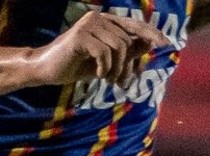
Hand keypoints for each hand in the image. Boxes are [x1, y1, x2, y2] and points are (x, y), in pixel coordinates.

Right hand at [30, 11, 169, 86]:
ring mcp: (88, 25)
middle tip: (122, 83)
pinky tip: (97, 75)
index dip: (151, 33)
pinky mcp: (80, 36)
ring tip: (109, 80)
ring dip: (117, 68)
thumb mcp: (105, 62)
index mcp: (105, 22)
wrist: (43, 71)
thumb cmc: (73, 66)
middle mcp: (98, 18)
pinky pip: (104, 52)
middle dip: (128, 64)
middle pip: (127, 40)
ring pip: (119, 47)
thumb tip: (149, 45)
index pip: (134, 24)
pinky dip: (104, 68)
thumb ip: (125, 52)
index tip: (166, 44)